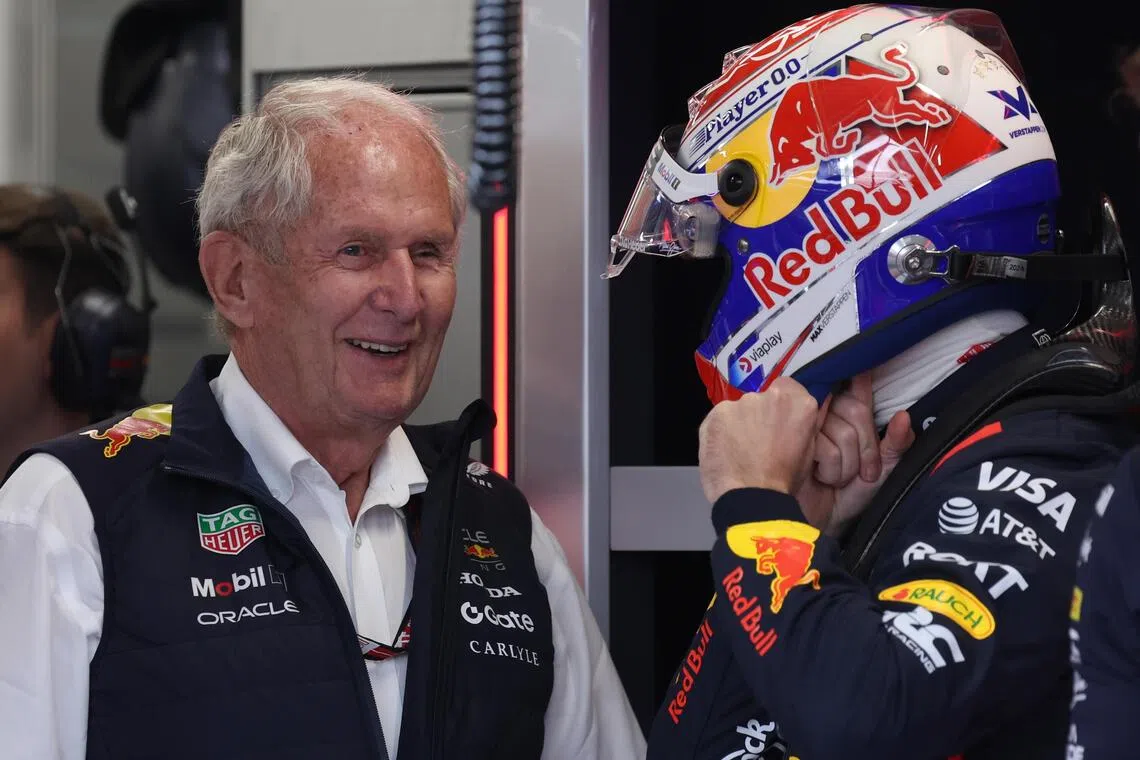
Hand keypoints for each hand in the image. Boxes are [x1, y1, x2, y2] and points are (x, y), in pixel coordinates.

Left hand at [698, 377, 820, 503]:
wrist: (752, 498)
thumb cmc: (782, 482)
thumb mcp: (807, 452)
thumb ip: (800, 425)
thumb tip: (794, 418)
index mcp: (799, 404)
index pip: (788, 388)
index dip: (780, 406)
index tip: (776, 420)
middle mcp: (770, 396)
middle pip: (761, 398)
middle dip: (759, 416)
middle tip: (757, 443)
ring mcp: (741, 403)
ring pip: (739, 409)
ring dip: (739, 424)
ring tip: (739, 452)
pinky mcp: (717, 413)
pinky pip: (719, 419)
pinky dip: (720, 432)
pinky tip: (725, 452)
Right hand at [796, 377, 914, 533]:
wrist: (827, 521)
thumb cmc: (853, 493)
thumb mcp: (883, 468)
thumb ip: (896, 442)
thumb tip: (904, 416)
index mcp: (846, 414)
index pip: (858, 388)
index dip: (863, 383)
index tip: (866, 376)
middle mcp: (825, 414)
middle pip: (856, 410)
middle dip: (867, 447)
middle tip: (864, 473)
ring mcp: (806, 428)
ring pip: (842, 432)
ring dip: (848, 464)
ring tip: (837, 478)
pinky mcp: (793, 445)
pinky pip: (826, 449)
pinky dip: (833, 471)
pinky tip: (820, 478)